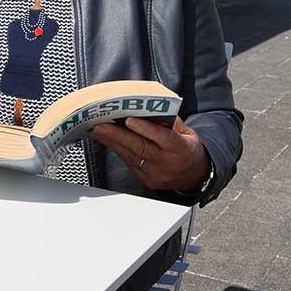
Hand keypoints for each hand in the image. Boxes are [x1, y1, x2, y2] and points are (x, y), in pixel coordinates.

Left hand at [92, 117, 210, 192]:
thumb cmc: (187, 149)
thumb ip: (172, 122)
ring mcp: (155, 174)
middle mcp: (167, 163)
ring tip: (98, 130)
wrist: (192, 176)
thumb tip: (152, 109)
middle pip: (141, 148)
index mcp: (181, 149)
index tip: (129, 120)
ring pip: (131, 157)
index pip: (163, 138)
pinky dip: (117, 150)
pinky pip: (129, 163)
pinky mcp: (146, 180)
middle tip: (101, 125)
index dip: (145, 129)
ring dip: (112, 142)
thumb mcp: (188, 133)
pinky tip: (107, 140)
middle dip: (118, 135)